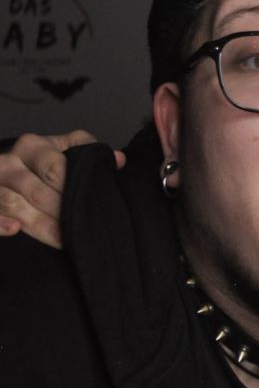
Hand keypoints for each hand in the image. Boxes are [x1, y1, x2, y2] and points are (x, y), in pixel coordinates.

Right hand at [0, 131, 125, 248]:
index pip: (54, 168)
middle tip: (80, 230)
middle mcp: (8, 162)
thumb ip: (88, 151)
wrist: (7, 170)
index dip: (71, 189)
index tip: (88, 205)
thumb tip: (119, 159)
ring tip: (62, 240)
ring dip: (39, 224)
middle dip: (60, 212)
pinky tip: (15, 230)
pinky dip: (0, 223)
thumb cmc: (42, 162)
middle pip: (36, 191)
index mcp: (32, 146)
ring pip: (14, 204)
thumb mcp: (63, 150)